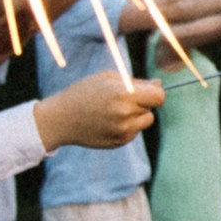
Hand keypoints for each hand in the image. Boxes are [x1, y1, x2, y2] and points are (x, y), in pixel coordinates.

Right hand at [33, 70, 161, 149]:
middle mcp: (125, 114)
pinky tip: (109, 121)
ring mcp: (122, 130)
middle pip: (152, 109)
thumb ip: (136, 82)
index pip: (159, 97)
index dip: (154, 92)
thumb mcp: (108, 78)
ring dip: (137, 116)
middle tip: (122, 99)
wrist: (61, 118)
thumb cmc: (84, 92)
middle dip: (143, 103)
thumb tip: (159, 84)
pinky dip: (128, 126)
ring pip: (146, 121)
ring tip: (115, 110)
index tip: (146, 91)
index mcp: (124, 94)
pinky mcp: (119, 142)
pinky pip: (134, 131)